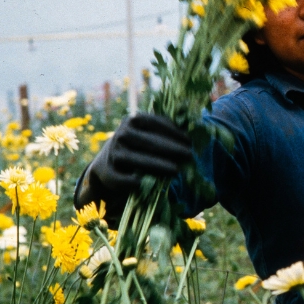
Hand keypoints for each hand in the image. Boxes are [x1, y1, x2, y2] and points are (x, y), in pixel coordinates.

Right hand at [75, 113, 191, 213]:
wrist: (110, 162)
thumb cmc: (139, 146)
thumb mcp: (149, 133)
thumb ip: (167, 131)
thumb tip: (195, 131)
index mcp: (133, 120)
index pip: (154, 123)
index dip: (173, 132)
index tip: (190, 141)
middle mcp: (121, 135)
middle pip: (146, 141)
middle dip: (170, 148)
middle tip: (189, 155)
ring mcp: (113, 154)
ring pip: (134, 159)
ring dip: (156, 164)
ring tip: (175, 170)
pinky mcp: (108, 173)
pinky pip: (118, 178)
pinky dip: (129, 181)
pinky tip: (142, 183)